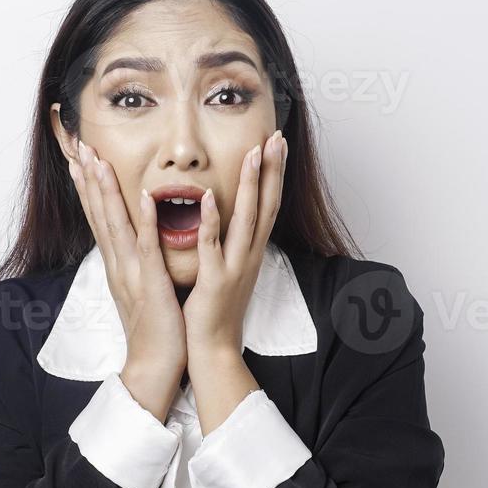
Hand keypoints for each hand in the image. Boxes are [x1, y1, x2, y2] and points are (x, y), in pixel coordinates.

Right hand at [69, 139, 184, 419]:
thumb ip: (136, 262)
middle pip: (98, 213)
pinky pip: (147, 247)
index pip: (98, 217)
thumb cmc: (154, 328)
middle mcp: (118, 264)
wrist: (154, 366)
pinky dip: (145, 220)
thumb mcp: (140, 288)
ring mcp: (132, 272)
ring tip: (97, 160)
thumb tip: (133, 241)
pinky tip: (143, 196)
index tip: (78, 157)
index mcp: (117, 264)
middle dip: (87, 178)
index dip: (87, 186)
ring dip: (105, 191)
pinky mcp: (151, 284)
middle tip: (77, 144)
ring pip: (116, 224)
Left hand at [182, 129, 286, 432]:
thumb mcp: (229, 270)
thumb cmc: (216, 311)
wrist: (212, 350)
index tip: (276, 144)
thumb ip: (230, 243)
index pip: (268, 205)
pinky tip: (211, 196)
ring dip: (251, 185)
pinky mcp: (215, 281)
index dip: (274, 174)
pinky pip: (213, 246)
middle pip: (267, 205)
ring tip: (252, 153)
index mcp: (251, 252)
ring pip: (247, 220)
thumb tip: (230, 218)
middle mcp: (249, 256)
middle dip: (272, 170)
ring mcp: (235, 268)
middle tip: (277, 137)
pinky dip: (213, 220)